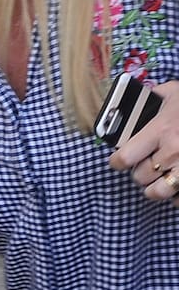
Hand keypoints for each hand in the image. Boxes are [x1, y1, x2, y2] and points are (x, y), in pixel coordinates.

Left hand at [109, 80, 178, 205]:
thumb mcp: (175, 92)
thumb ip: (153, 96)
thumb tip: (135, 97)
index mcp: (162, 129)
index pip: (126, 156)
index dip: (117, 161)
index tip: (116, 162)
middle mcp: (174, 152)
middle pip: (141, 175)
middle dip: (138, 172)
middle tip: (141, 167)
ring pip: (159, 191)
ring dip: (153, 188)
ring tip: (153, 182)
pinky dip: (175, 197)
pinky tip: (174, 190)